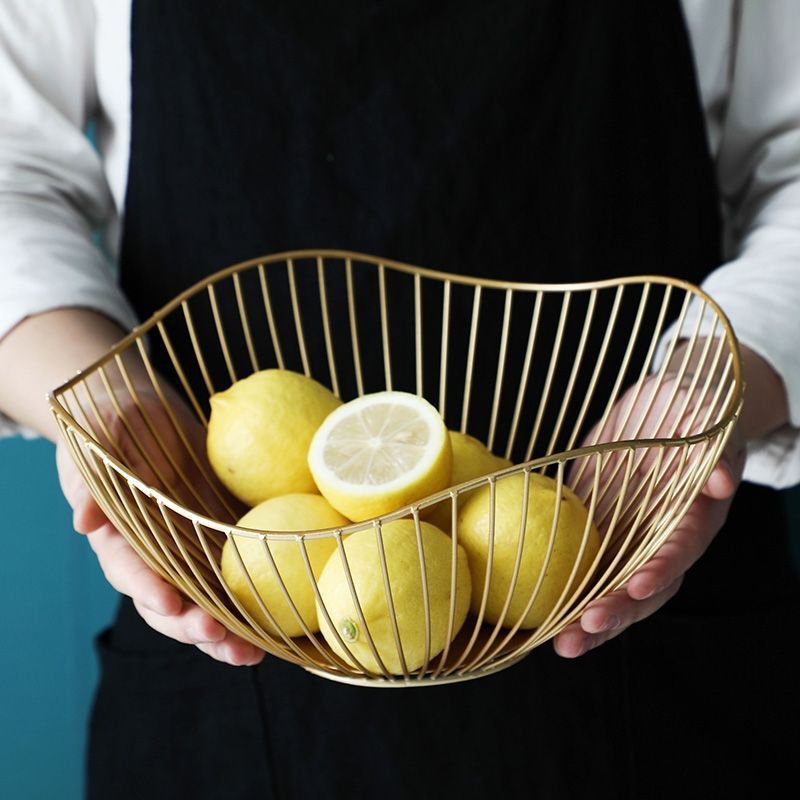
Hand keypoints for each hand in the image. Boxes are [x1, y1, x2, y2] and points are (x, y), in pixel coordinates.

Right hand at [56, 377, 263, 666]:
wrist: (151, 413)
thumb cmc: (118, 420)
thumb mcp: (102, 436)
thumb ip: (91, 474)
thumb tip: (84, 521)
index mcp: (119, 536)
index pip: (129, 569)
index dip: (147, 588)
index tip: (169, 604)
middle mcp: (154, 555)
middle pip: (169, 603)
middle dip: (192, 626)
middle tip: (218, 637)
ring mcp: (189, 554)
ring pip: (204, 604)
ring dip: (226, 633)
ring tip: (252, 655)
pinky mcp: (221, 544)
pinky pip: (238, 580)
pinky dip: (256, 607)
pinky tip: (284, 626)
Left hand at [553, 369, 746, 657]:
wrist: (662, 410)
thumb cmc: (685, 413)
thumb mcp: (702, 420)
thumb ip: (711, 451)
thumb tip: (721, 480)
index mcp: (693, 516)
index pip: (679, 550)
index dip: (661, 570)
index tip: (637, 585)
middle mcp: (665, 540)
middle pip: (647, 588)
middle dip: (617, 612)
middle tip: (583, 632)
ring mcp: (633, 544)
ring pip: (617, 592)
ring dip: (590, 621)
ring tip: (561, 645)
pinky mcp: (604, 538)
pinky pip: (588, 573)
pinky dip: (567, 597)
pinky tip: (540, 620)